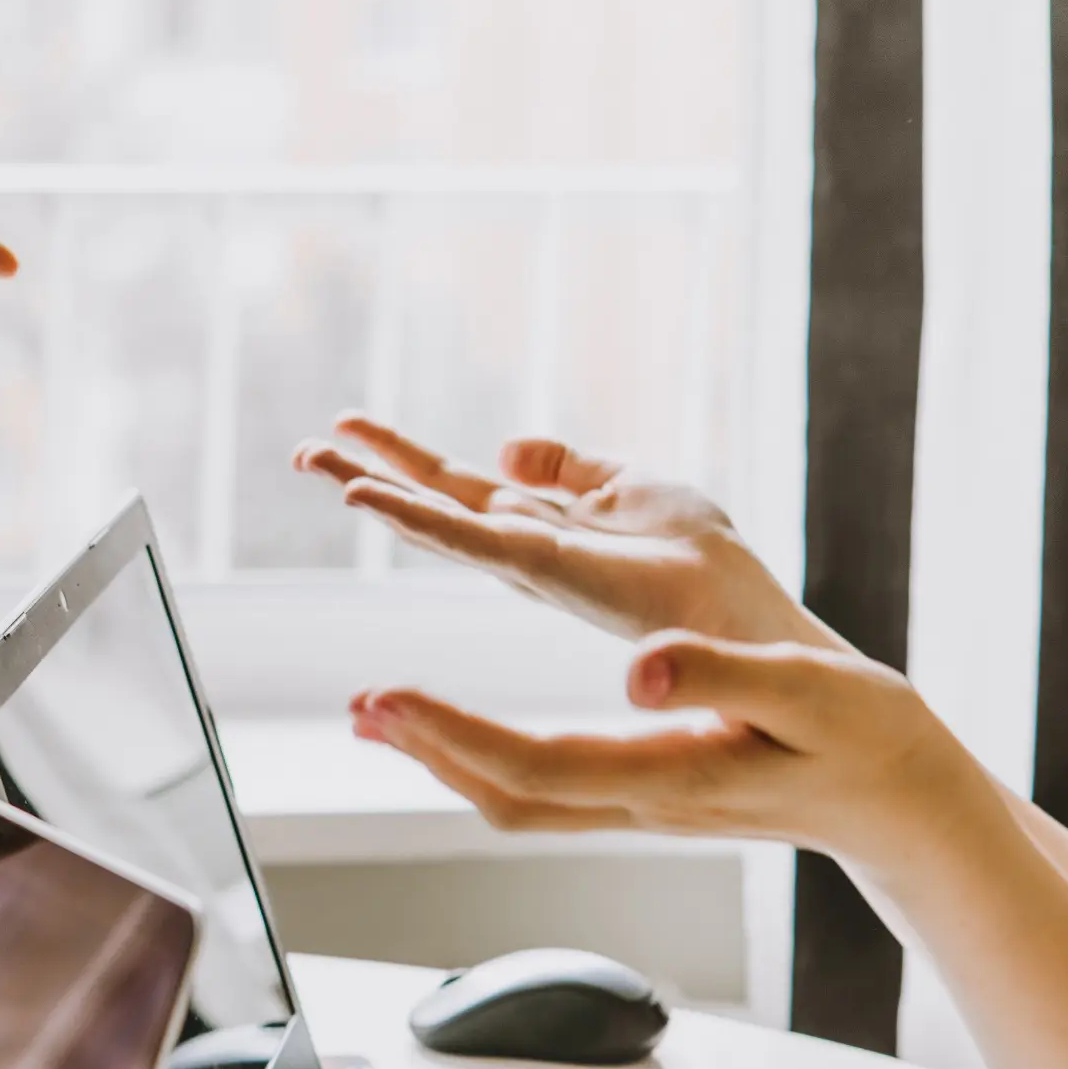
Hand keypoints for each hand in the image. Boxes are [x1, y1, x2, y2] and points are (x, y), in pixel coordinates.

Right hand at [295, 416, 836, 648]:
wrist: (762, 636)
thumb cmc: (719, 574)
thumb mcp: (643, 490)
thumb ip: (575, 468)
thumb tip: (511, 444)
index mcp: (549, 532)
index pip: (464, 491)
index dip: (405, 463)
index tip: (347, 432)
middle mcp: (533, 551)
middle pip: (440, 503)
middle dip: (375, 474)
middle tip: (304, 450)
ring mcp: (540, 563)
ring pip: (444, 520)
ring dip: (382, 492)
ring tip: (318, 462)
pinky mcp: (558, 571)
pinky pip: (474, 538)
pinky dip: (418, 517)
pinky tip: (371, 496)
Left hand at [349, 631, 989, 870]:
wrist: (899, 802)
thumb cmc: (866, 742)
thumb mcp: (808, 690)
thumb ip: (720, 675)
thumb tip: (636, 668)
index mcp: (671, 775)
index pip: (534, 764)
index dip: (453, 735)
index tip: (389, 698)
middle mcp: (640, 802)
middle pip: (504, 792)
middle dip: (426, 751)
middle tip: (360, 707)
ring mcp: (638, 805)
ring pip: (515, 797)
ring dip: (442, 757)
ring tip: (381, 717)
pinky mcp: (644, 792)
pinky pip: (541, 786)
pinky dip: (482, 756)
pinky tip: (456, 728)